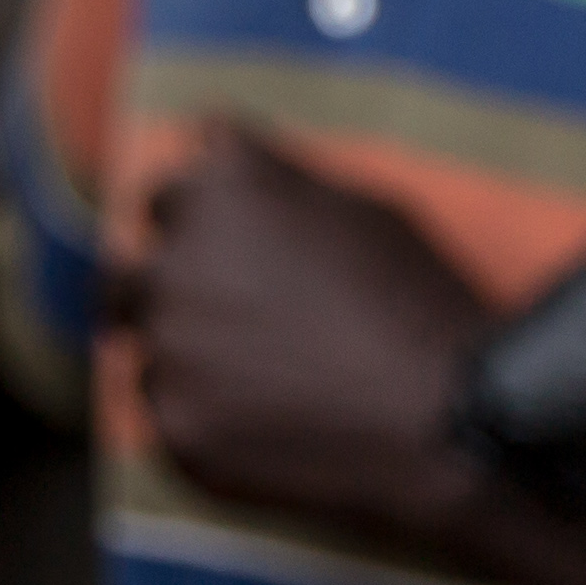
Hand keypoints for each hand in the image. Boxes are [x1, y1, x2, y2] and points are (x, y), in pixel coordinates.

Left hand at [116, 121, 495, 546]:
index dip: (211, 214)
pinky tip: (276, 415)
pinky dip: (207, 410)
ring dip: (186, 347)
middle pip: (135, 265)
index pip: (175, 185)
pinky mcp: (175, 426)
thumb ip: (277, 182)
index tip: (244, 240)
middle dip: (174, 284)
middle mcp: (176, 261)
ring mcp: (169, 349)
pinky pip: (169, 410)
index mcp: (224, 189)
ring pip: (146, 341)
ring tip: (270, 369)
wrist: (450, 416)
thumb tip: (218, 158)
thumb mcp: (367, 206)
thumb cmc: (419, 301)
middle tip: (240, 311)